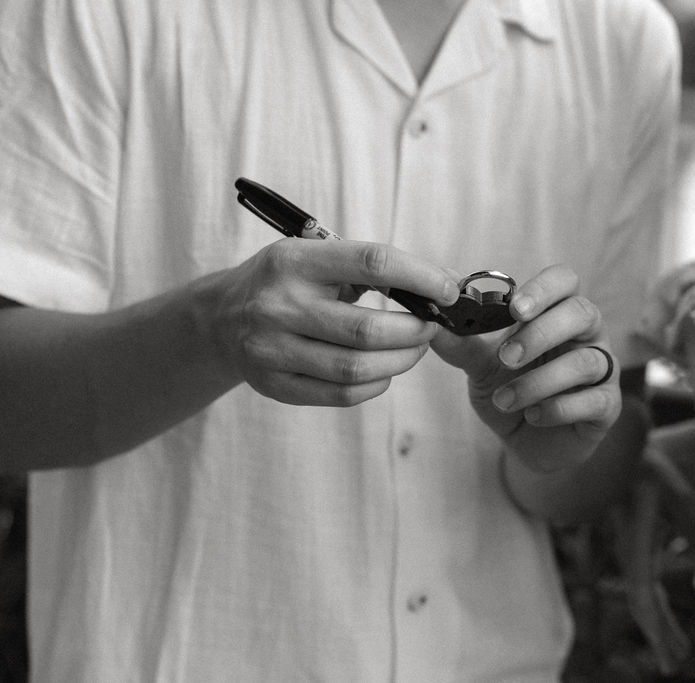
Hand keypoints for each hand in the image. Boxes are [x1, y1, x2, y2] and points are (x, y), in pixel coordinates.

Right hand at [210, 237, 458, 405]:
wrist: (219, 319)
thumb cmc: (286, 283)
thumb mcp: (316, 257)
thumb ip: (374, 268)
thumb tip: (448, 281)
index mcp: (293, 260)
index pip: (373, 263)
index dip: (421, 277)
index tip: (449, 290)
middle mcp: (278, 305)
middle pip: (368, 329)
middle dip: (415, 331)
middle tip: (431, 327)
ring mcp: (272, 349)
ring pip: (356, 368)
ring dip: (401, 360)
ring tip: (413, 349)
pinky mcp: (274, 385)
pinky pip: (341, 394)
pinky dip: (376, 384)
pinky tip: (384, 370)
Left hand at [431, 264, 621, 472]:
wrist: (525, 443)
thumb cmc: (510, 390)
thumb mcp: (479, 365)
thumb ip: (460, 340)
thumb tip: (430, 311)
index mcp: (557, 313)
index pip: (564, 280)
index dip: (543, 289)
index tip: (514, 308)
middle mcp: (586, 335)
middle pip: (583, 312)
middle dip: (541, 334)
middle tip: (507, 357)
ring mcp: (602, 370)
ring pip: (587, 361)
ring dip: (540, 381)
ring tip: (506, 400)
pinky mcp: (608, 406)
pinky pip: (595, 400)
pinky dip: (558, 408)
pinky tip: (533, 416)